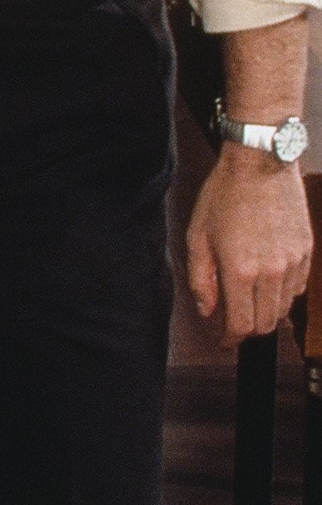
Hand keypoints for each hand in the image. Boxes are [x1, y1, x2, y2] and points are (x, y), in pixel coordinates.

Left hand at [185, 147, 312, 340]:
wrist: (260, 163)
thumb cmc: (225, 194)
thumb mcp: (197, 236)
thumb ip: (200, 279)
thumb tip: (207, 310)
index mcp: (241, 270)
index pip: (241, 324)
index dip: (229, 339)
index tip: (222, 341)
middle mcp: (272, 271)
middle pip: (265, 324)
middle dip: (246, 330)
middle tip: (231, 323)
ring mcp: (293, 262)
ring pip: (283, 309)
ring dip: (265, 313)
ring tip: (247, 300)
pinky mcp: (306, 251)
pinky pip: (297, 288)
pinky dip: (282, 295)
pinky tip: (267, 283)